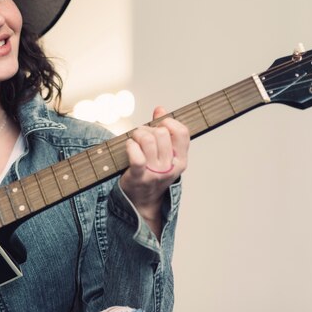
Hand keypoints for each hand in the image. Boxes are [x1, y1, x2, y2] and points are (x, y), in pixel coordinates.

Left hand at [119, 106, 188, 235]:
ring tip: (133, 139)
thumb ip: (163, 131)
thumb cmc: (151, 173)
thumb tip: (160, 109)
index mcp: (181, 160)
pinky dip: (130, 146)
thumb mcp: (163, 154)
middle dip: (148, 128)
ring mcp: (155, 173)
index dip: (169, 122)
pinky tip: (129, 146)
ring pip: (148, 140)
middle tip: (140, 134)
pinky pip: (137, 156)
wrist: (142, 202)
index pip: (182, 132)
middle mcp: (171, 167)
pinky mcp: (139, 176)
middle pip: (161, 133)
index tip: (159, 125)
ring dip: (137, 134)